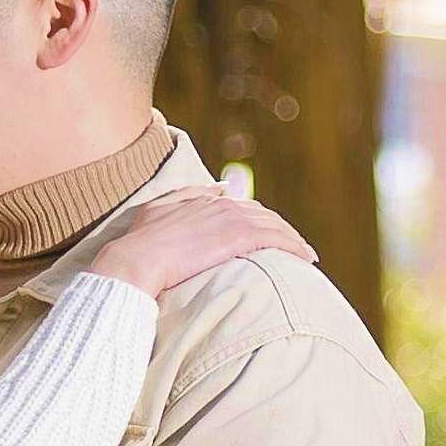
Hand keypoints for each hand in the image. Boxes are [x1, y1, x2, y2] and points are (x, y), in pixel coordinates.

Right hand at [91, 185, 315, 301]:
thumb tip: (218, 186)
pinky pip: (279, 240)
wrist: (138, 259)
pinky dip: (296, 247)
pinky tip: (307, 258)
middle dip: (281, 229)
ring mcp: (234, 218)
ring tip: (305, 254)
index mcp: (206, 200)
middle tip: (294, 247)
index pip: (242, 207)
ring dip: (292, 239)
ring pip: (275, 226)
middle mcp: (224, 204)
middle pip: (263, 215)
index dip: (258, 220)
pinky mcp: (242, 236)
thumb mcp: (158, 209)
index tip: (267, 233)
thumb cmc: (140, 242)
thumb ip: (187, 194)